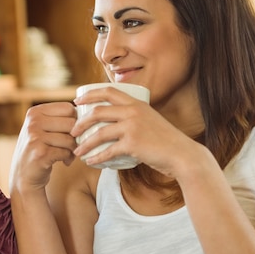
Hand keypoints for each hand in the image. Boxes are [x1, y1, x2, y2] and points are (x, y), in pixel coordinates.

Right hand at [10, 101, 76, 192]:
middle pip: (71, 123)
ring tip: (69, 155)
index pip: (68, 108)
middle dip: (77, 136)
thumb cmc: (39, 150)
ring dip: (73, 150)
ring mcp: (35, 137)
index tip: (72, 133)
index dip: (76, 121)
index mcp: (35, 112)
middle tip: (73, 146)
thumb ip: (58, 119)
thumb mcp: (42, 129)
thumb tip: (86, 114)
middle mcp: (33, 122)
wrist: (24, 176)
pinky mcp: (41, 153)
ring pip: (70, 139)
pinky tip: (64, 162)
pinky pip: (66, 152)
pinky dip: (68, 158)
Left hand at [71, 85, 191, 177]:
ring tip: (77, 151)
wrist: (181, 154)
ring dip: (85, 144)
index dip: (89, 94)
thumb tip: (116, 124)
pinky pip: (108, 151)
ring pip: (100, 133)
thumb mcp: (150, 121)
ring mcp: (133, 127)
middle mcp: (133, 111)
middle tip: (72, 131)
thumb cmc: (166, 141)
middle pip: (98, 111)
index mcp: (137, 103)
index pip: (108, 91)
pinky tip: (91, 162)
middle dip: (81, 122)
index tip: (76, 101)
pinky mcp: (133, 144)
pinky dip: (97, 157)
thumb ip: (135, 118)